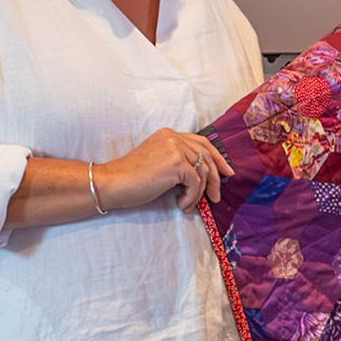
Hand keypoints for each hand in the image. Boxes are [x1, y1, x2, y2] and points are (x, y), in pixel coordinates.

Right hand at [95, 128, 235, 211]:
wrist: (113, 184)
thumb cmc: (133, 180)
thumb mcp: (159, 164)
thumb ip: (178, 162)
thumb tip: (204, 176)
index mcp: (169, 135)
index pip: (201, 142)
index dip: (217, 158)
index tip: (227, 172)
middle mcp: (173, 137)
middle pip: (206, 156)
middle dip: (216, 178)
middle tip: (216, 197)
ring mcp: (175, 148)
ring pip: (203, 171)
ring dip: (199, 193)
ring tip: (188, 205)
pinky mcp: (176, 163)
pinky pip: (196, 183)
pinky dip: (192, 197)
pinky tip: (181, 204)